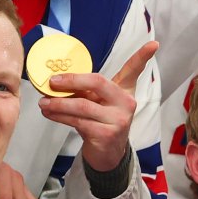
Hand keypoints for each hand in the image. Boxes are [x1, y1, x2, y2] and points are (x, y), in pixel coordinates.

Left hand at [41, 41, 157, 175]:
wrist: (108, 154)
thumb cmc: (101, 122)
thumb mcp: (98, 102)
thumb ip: (85, 89)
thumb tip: (56, 81)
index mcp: (125, 92)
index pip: (133, 71)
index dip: (143, 57)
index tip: (153, 44)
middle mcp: (126, 104)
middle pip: (97, 82)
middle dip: (71, 80)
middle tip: (52, 82)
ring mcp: (118, 120)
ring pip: (82, 105)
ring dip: (58, 104)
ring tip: (43, 103)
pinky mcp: (107, 135)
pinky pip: (78, 121)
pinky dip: (59, 117)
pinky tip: (50, 114)